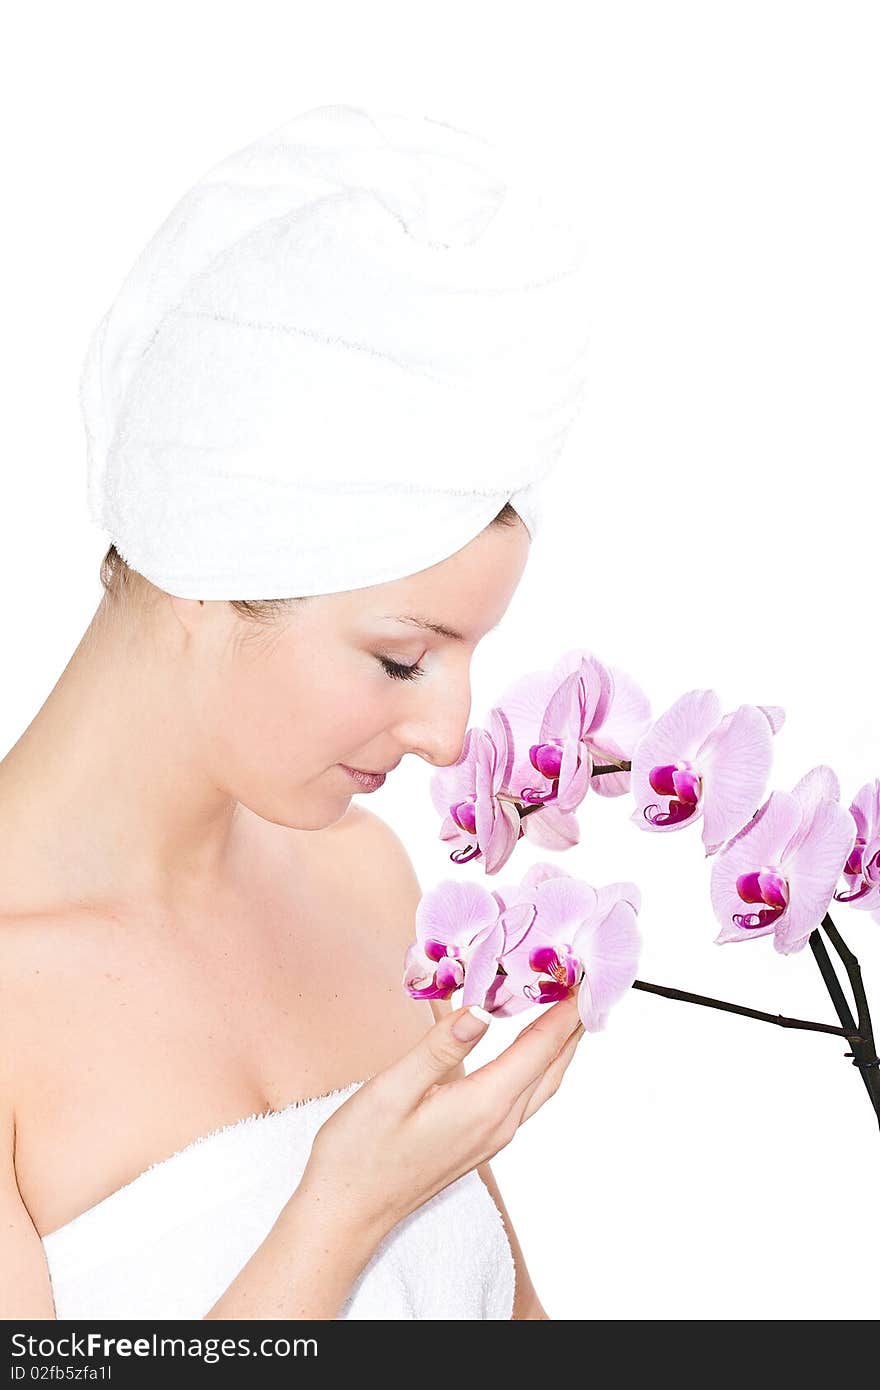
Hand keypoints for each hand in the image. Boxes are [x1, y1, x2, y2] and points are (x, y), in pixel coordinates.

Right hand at [296, 992, 584, 1240]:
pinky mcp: (478, 1141)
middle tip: (585, 979)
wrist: (346, 1214)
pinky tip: (525, 1048)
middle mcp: (499, 1123)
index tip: (584, 972)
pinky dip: (536, 1063)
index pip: (541, 1047)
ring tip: (566, 1007)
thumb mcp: (392, 1091)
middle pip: (553, 1065)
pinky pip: (523, 1095)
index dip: (565, 1008)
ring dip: (559, 1044)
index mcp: (484, 1105)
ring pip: (542, 1083)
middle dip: (573, 1023)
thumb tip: (482, 1011)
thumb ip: (440, 1049)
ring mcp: (491, 1137)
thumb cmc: (360, 1154)